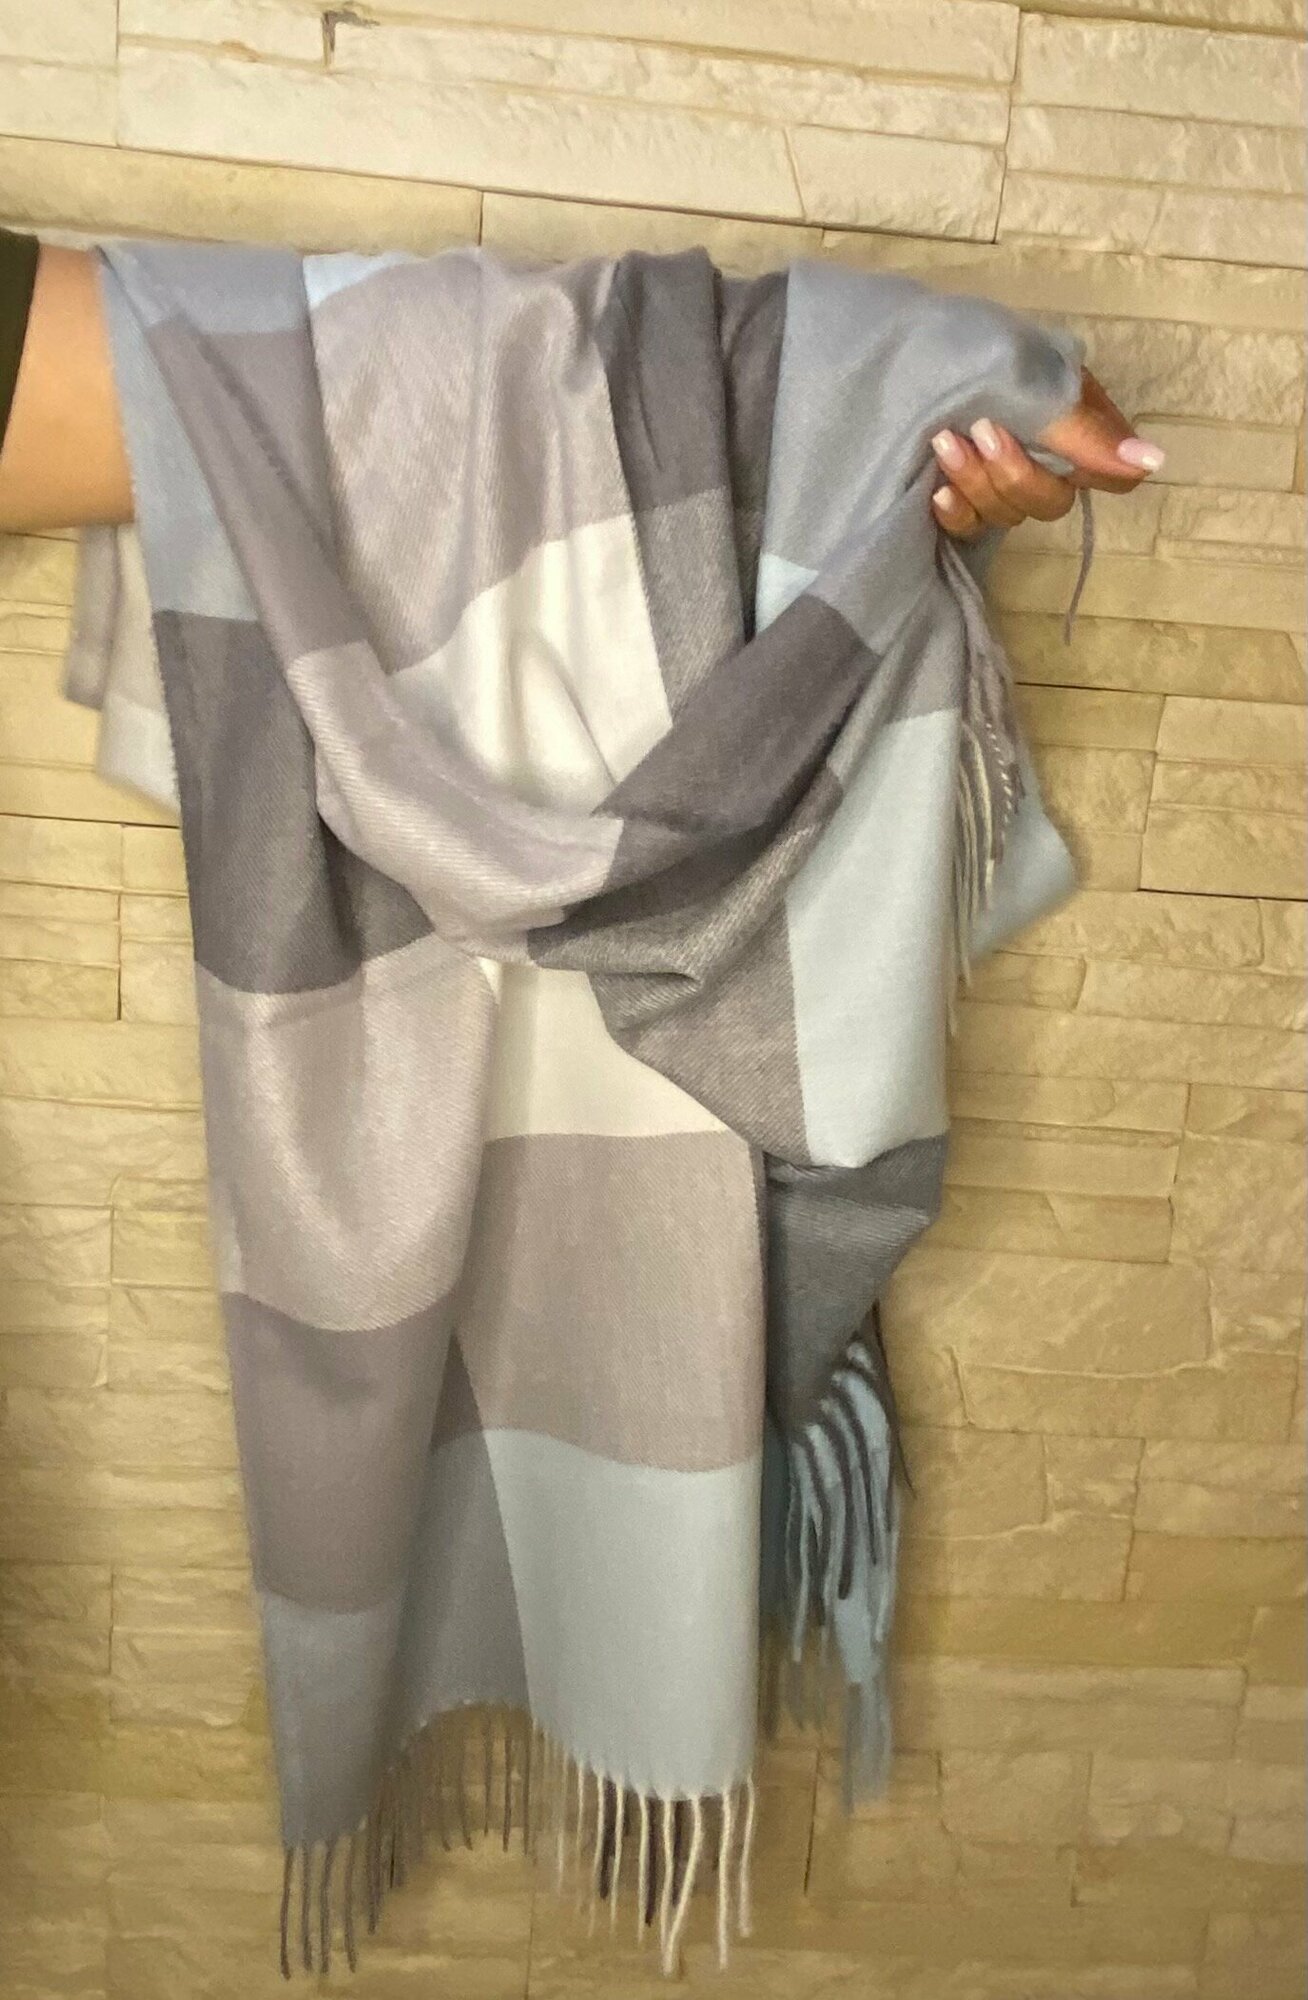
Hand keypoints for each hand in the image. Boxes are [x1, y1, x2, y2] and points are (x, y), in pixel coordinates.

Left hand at [929, 365, 1163, 540]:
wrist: (884, 351)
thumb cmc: (958, 346)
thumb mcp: (1027, 376)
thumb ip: (1086, 428)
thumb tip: (1153, 461)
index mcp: (1070, 415)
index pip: (1112, 470)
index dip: (1102, 474)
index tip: (1069, 461)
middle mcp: (1041, 450)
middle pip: (1054, 501)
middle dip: (1019, 474)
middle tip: (985, 431)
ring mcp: (997, 475)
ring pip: (1009, 514)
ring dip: (978, 483)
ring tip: (945, 442)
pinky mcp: (957, 494)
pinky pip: (969, 527)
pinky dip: (957, 513)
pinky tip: (938, 492)